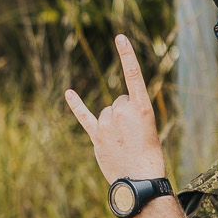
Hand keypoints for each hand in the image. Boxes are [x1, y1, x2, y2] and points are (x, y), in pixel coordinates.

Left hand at [64, 34, 167, 186]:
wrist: (139, 180)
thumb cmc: (149, 156)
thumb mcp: (148, 129)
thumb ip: (130, 115)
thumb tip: (111, 114)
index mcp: (142, 108)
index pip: (133, 75)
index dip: (127, 55)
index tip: (119, 37)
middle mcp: (123, 111)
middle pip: (119, 101)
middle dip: (125, 115)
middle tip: (133, 135)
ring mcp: (107, 123)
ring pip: (106, 112)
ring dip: (112, 124)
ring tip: (122, 143)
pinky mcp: (96, 136)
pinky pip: (84, 116)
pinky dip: (76, 105)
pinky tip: (69, 93)